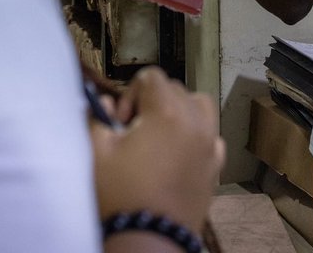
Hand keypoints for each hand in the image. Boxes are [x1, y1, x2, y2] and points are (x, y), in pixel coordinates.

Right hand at [90, 67, 223, 232]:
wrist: (149, 240)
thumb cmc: (121, 194)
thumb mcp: (97, 151)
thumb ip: (97, 116)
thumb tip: (104, 102)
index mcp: (168, 112)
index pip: (153, 77)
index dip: (131, 92)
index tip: (120, 119)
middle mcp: (196, 122)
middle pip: (177, 89)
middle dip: (153, 101)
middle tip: (133, 129)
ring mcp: (210, 145)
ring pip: (200, 108)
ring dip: (180, 112)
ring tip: (159, 135)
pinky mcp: (216, 167)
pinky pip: (211, 137)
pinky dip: (196, 136)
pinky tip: (176, 156)